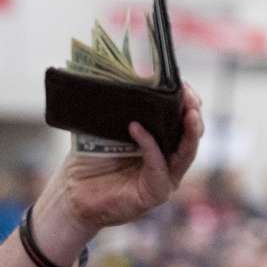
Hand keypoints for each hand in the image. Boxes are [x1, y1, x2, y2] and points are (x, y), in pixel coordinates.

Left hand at [34, 85, 203, 244]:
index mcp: (160, 141)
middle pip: (191, 134)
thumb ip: (117, 108)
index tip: (182, 84)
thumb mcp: (105, 129)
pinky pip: (159, 166)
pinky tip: (137, 128)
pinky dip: (150, 146)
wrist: (72, 194)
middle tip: (190, 96)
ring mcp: (164, 177)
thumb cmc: (89, 162)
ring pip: (186, 152)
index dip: (185, 100)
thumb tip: (119, 72)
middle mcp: (167, 159)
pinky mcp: (155, 193)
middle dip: (193, 111)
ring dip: (189, 130)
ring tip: (188, 111)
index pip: (182, 118)